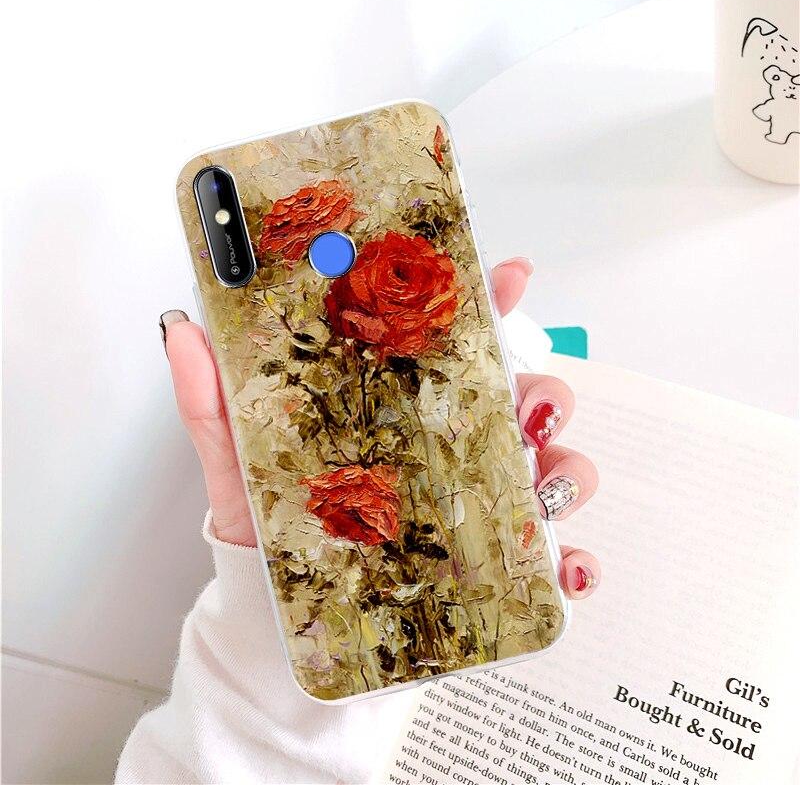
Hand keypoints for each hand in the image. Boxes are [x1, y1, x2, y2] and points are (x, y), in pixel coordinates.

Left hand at [160, 257, 599, 598]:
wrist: (280, 614)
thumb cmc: (271, 526)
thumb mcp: (239, 460)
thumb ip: (214, 401)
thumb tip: (185, 331)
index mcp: (402, 405)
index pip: (453, 340)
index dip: (487, 300)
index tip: (508, 275)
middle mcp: (451, 443)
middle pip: (521, 397)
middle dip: (545, 390)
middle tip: (529, 404)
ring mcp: (478, 498)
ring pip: (553, 464)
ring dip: (569, 467)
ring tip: (548, 488)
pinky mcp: (491, 559)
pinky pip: (550, 555)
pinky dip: (571, 558)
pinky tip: (563, 568)